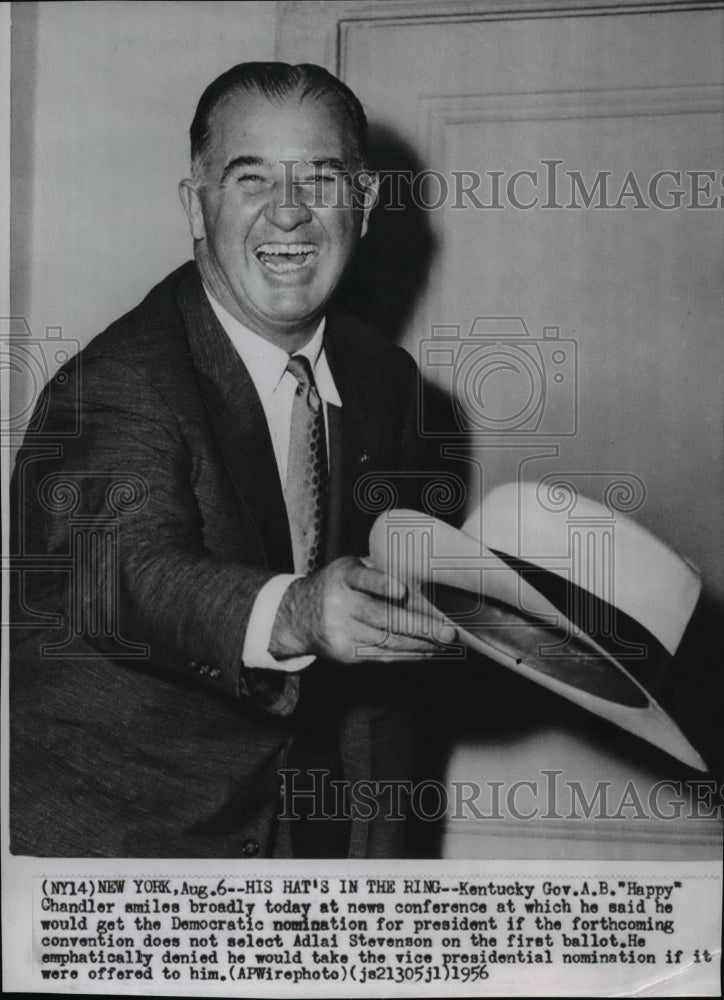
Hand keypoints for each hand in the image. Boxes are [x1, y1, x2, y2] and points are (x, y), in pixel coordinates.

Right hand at [269, 555, 455, 662]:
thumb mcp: (348, 568)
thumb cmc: (335, 585)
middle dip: (419, 626)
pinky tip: (428, 652)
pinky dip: (408, 655)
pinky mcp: (344, 654)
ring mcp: (341, 632)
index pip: (362, 578)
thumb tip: (423, 569)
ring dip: (421, 644)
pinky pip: (381, 656)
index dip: (382, 584)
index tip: (402, 590)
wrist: (296, 615)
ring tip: (446, 643)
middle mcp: (339, 604)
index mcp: (343, 577)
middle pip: (382, 618)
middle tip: (448, 631)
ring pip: (386, 641)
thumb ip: (379, 569)